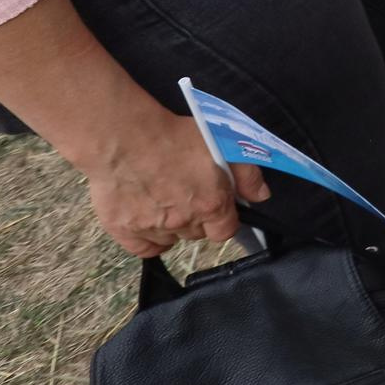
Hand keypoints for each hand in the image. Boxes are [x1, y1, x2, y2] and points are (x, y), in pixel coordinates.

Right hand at [80, 110, 269, 258]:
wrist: (124, 138)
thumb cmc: (173, 136)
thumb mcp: (223, 145)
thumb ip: (247, 174)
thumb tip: (261, 196)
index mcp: (210, 205)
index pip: (225, 230)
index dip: (224, 218)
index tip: (217, 204)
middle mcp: (183, 222)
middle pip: (198, 233)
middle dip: (199, 218)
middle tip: (189, 193)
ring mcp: (152, 229)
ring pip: (171, 238)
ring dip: (174, 225)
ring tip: (167, 199)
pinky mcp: (123, 230)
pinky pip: (143, 248)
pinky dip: (149, 239)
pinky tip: (150, 221)